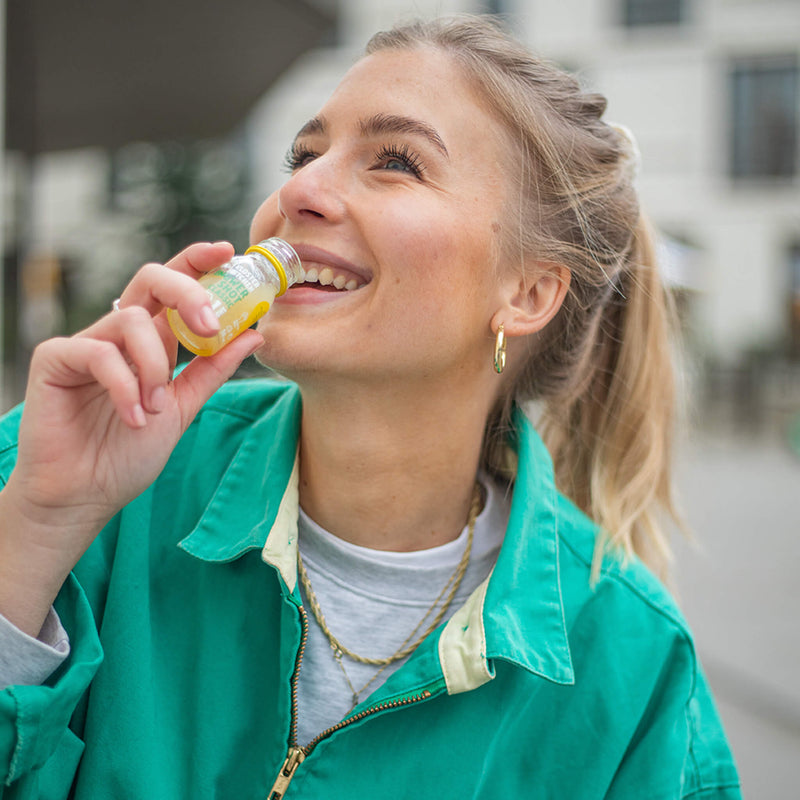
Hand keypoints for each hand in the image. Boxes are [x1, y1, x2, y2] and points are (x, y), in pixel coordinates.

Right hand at [0, 242, 263, 634]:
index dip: (197, 262)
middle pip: (151, 280)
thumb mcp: (184, 407)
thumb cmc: (127, 453)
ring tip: (157, 407)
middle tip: (210, 324)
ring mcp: (85, 344)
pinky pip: (99, 353)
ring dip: (156, 367)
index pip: (173, 287)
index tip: (227, 251)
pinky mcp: (55, 360)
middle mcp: (120, 335)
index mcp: (151, 341)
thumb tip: (253, 334)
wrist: (84, 496)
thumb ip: (212, 370)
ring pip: (132, 322)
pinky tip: (134, 418)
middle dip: (187, 293)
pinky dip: (126, 386)